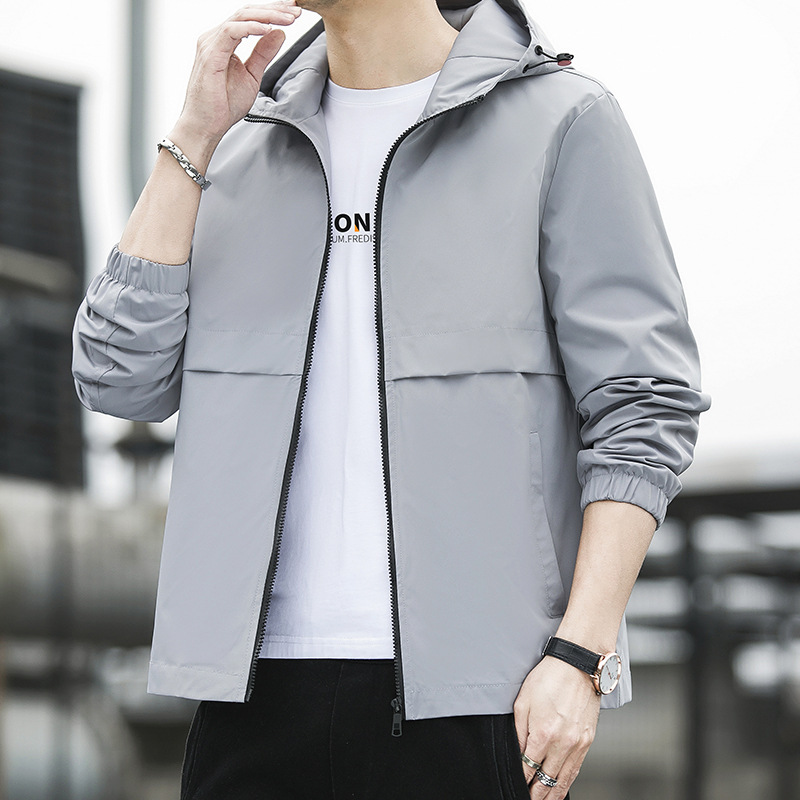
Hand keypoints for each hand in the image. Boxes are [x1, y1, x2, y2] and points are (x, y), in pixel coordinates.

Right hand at [173, 2, 302, 150]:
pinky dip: (251, 28)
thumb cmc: (222, 106)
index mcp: (225, 41)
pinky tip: (268, 29)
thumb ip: (263, 54)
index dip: (272, 13)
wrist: (206, 126)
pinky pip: (231, 31)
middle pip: (246, 12)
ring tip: (288, 19)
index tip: (293, 14)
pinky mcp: (210, 54)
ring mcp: (211, 43)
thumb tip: (279, 34)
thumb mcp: (252, 76)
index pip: (250, 18)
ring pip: (240, 17)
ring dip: (267, 16)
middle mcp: (216, 38)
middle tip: (295, 10)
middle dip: (273, 9)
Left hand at [512, 655, 600, 798]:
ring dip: (551, 794)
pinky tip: (560, 788)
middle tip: (527, 799)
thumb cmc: (549, 678)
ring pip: (563, 779)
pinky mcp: (588, 741)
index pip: (528, 768)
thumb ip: (519, 732)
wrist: (577, 666)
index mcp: (542, 733)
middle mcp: (562, 743)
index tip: (516, 786)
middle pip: (546, 779)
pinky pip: (576, 769)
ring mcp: (577, 743)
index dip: (521, 780)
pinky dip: (567, 782)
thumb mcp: (523, 702)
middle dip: (535, 793)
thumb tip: (518, 754)